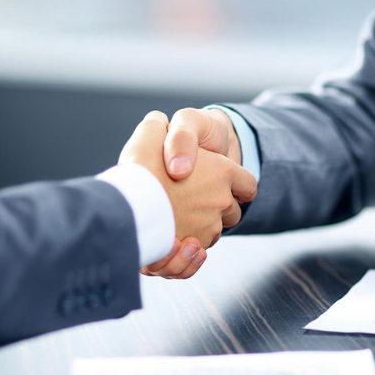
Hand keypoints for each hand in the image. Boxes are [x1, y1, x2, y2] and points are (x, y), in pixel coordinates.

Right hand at [118, 111, 256, 277]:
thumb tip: (159, 121)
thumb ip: (160, 126)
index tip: (228, 187)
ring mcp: (210, 227)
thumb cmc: (140, 167)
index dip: (239, 186)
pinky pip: (199, 252)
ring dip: (202, 227)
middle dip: (218, 209)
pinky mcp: (194, 249)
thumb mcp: (151, 133)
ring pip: (215, 231)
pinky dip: (190, 248)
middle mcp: (222, 201)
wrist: (126, 206)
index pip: (247, 184)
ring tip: (177, 218)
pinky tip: (173, 236)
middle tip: (192, 201)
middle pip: (232, 211)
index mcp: (223, 171)